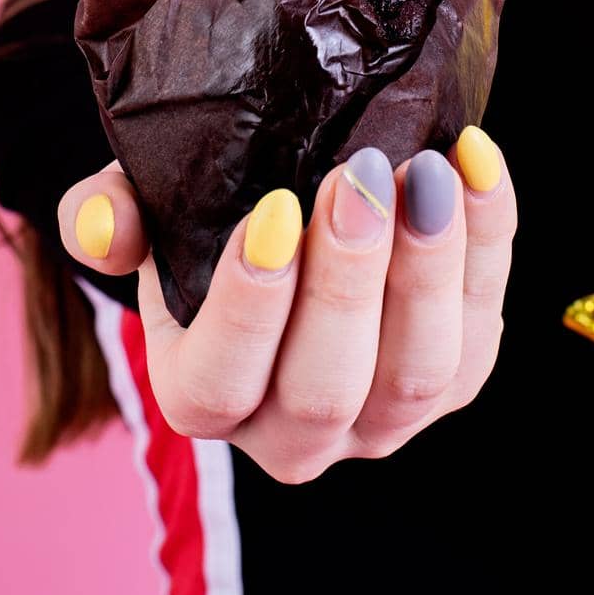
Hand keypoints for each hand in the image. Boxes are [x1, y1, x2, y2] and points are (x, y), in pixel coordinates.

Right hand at [57, 132, 515, 484]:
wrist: (286, 216)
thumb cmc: (203, 218)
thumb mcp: (142, 207)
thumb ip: (106, 212)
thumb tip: (104, 228)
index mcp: (202, 395)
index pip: (219, 378)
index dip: (249, 303)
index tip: (274, 208)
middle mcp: (292, 432)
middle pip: (325, 386)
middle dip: (347, 276)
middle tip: (360, 173)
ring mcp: (382, 417)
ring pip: (419, 373)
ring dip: (428, 268)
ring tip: (429, 173)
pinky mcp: (456, 378)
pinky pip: (483, 324)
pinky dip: (489, 240)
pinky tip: (475, 162)